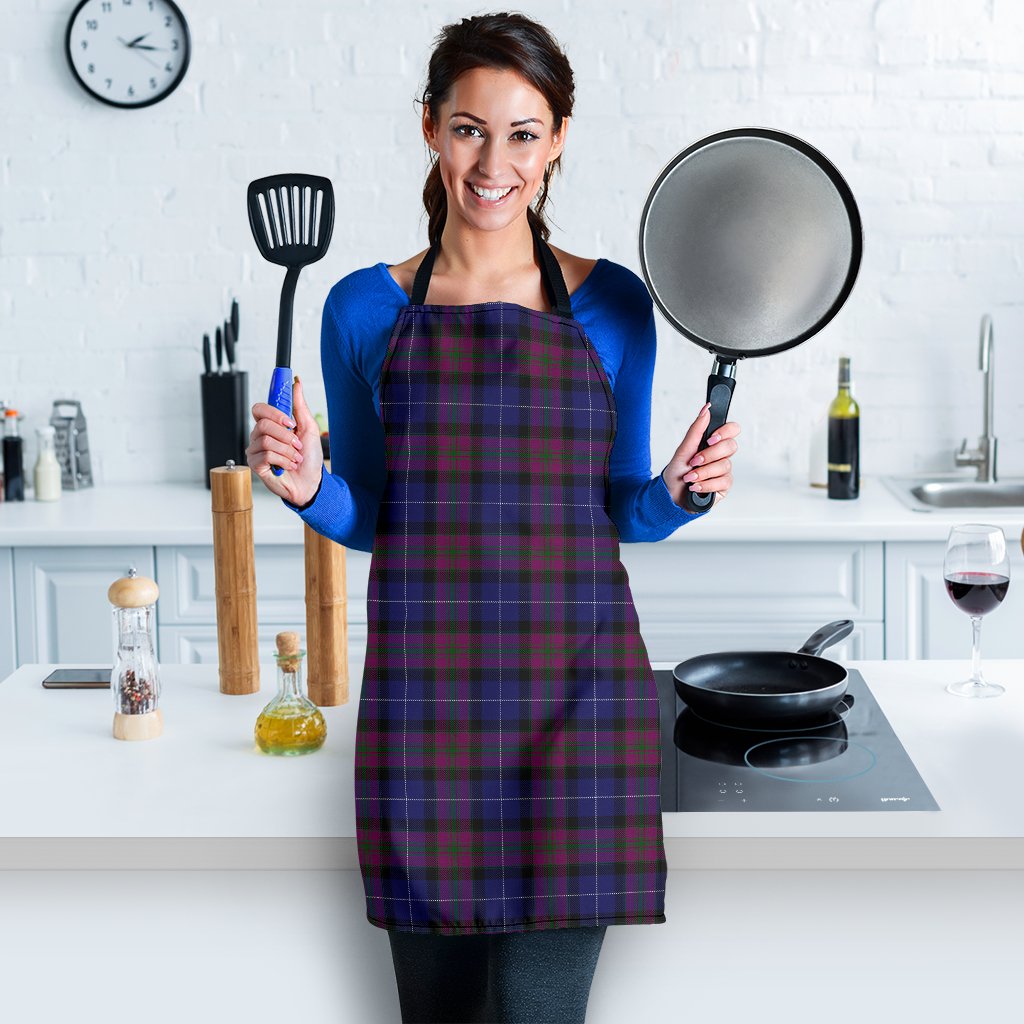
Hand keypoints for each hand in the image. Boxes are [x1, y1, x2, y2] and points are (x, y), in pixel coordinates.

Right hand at [246, 375, 322, 504]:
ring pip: (267, 440)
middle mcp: (260, 436)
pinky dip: (284, 461)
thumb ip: (299, 405)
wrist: (311, 482)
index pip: (260, 409)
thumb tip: (296, 383)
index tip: (291, 420)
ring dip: (288, 450)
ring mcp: (256, 450)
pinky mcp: (256, 465)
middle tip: (297, 444)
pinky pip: (267, 455)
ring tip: (295, 458)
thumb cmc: (309, 457)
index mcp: (271, 425)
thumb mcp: (309, 428)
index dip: (274, 412)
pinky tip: (288, 466)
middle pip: (263, 424)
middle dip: (286, 435)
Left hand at [661, 401, 740, 508]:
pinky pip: (722, 481)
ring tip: (690, 478)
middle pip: (731, 446)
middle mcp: (720, 456)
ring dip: (703, 472)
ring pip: (725, 465)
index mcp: (712, 444)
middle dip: (710, 454)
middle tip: (694, 461)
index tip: (711, 439)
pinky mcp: (724, 487)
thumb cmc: (676, 474)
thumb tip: (706, 409)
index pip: (732, 430)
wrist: (670, 497)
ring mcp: (723, 471)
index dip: (725, 432)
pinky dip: (706, 484)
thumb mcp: (683, 450)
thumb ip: (696, 430)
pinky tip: (695, 487)